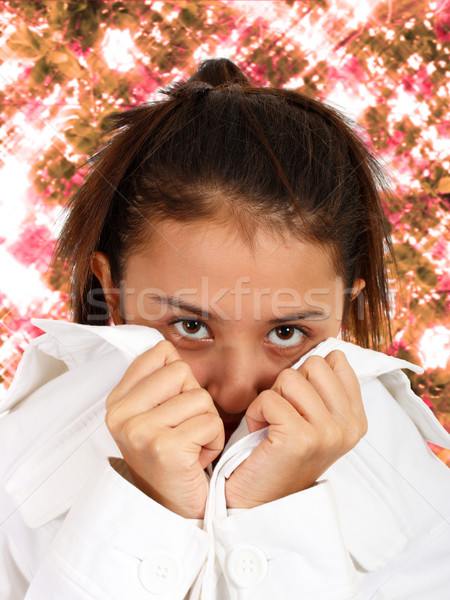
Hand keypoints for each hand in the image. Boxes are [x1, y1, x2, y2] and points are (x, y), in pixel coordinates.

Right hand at [105, 340, 224, 518]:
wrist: (171, 511)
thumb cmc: (170, 459)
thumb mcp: (154, 415)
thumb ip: (157, 379)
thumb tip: (169, 345)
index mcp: (117, 401)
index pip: (160, 353)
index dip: (179, 378)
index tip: (171, 408)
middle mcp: (121, 414)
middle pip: (182, 371)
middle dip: (195, 401)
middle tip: (183, 431)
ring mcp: (140, 431)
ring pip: (201, 398)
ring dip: (207, 424)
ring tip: (190, 446)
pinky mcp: (165, 449)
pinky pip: (210, 423)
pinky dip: (214, 442)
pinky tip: (197, 459)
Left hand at [225, 350, 367, 508]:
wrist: (259, 503)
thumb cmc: (278, 455)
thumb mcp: (312, 419)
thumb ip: (324, 388)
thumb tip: (328, 348)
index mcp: (356, 419)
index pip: (336, 360)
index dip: (308, 376)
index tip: (301, 406)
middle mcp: (349, 426)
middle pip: (312, 364)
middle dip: (289, 385)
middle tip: (283, 417)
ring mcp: (328, 433)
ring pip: (289, 378)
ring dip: (270, 399)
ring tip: (271, 427)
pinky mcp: (301, 438)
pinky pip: (269, 398)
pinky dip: (256, 413)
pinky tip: (260, 435)